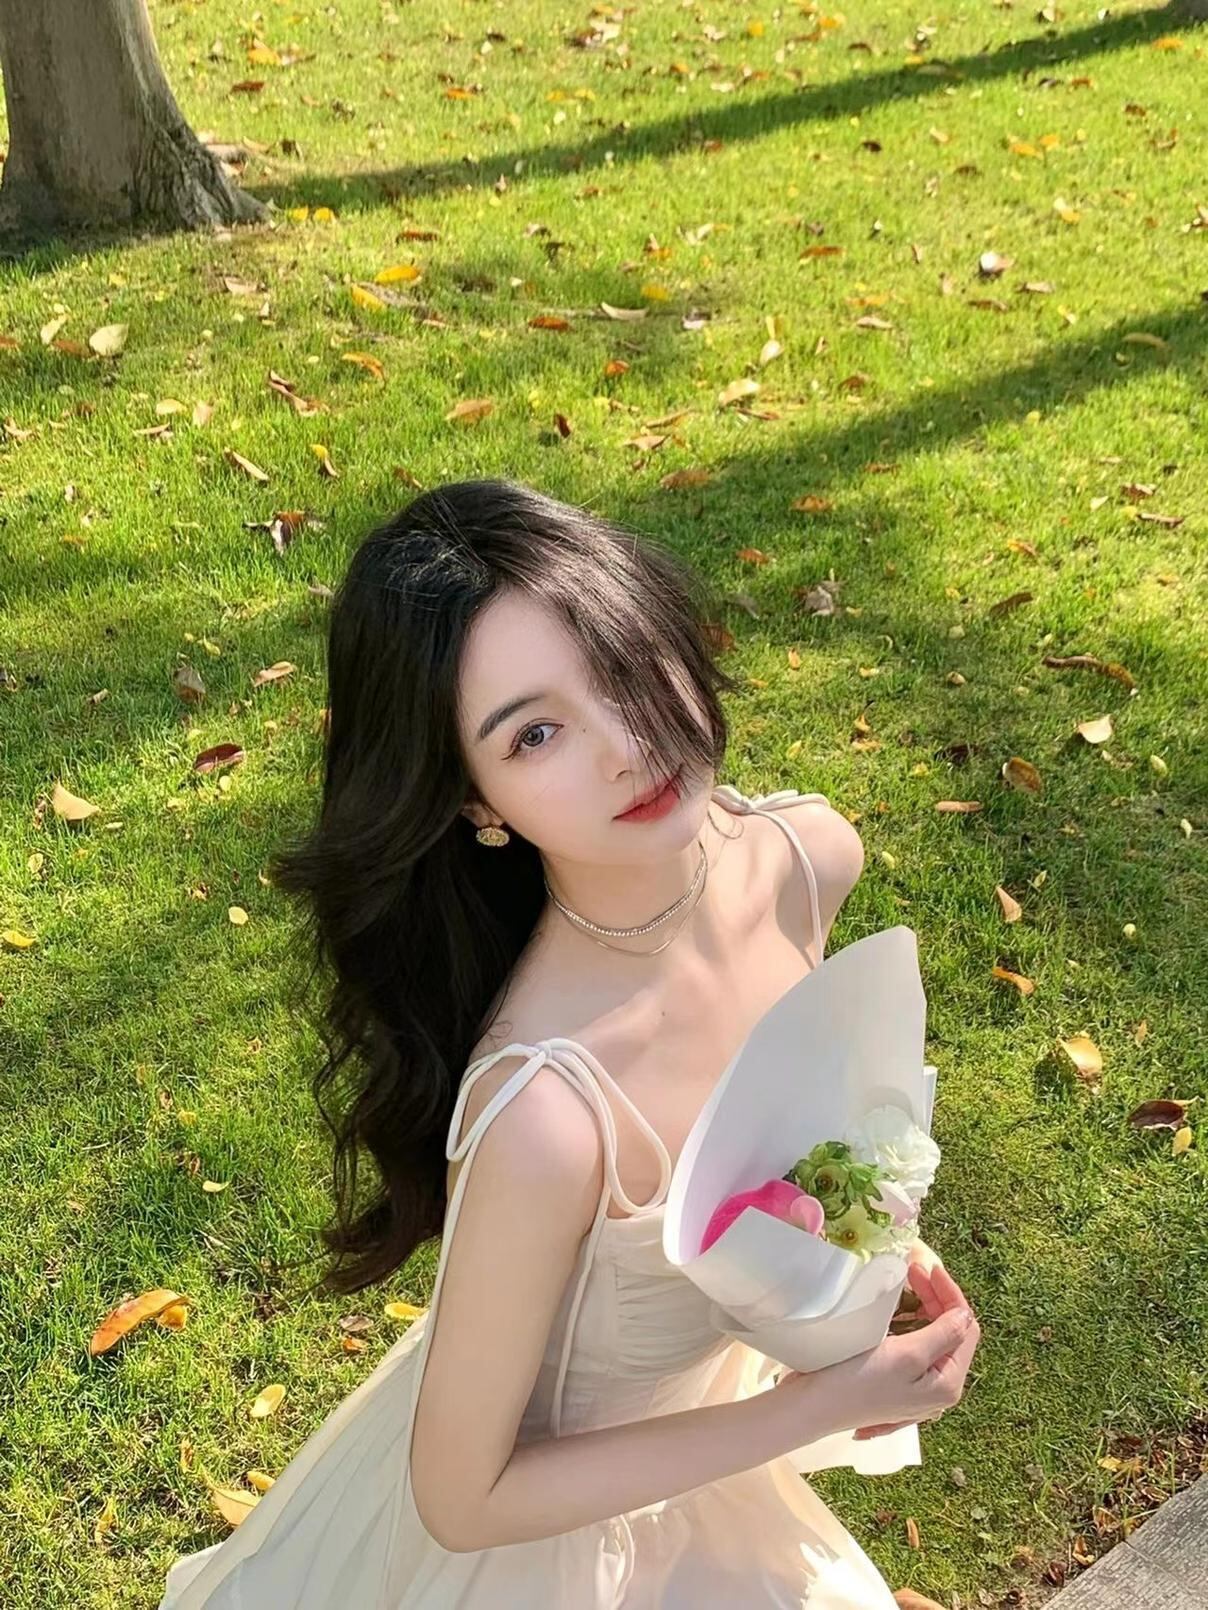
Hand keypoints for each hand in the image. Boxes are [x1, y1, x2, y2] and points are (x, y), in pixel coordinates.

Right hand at [853, 1249, 972, 1440]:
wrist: (811, 1407)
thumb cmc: (857, 1382)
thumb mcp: (907, 1356)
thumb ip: (943, 1334)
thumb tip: (966, 1314)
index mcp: (947, 1384)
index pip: (965, 1328)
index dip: (950, 1294)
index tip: (927, 1267)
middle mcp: (937, 1389)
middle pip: (949, 1332)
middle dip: (936, 1297)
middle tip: (912, 1270)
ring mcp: (916, 1387)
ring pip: (931, 1337)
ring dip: (922, 1308)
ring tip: (904, 1285)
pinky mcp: (896, 1382)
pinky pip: (913, 1346)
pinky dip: (908, 1323)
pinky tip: (895, 1310)